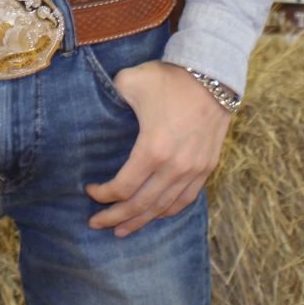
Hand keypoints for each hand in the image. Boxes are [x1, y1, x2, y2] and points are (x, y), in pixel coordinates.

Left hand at [84, 61, 232, 235]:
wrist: (213, 74)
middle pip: (141, 205)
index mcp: (153, 149)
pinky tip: (155, 214)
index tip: (90, 190)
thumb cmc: (169, 78)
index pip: (123, 187)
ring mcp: (194, 170)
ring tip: (122, 230)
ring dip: (141, 221)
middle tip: (96, 224)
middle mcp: (175, 166)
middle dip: (115, 217)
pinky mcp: (207, 167)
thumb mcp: (131, 81)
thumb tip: (97, 107)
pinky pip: (186, 199)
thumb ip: (110, 96)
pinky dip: (168, 211)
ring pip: (164, 208)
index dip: (103, 194)